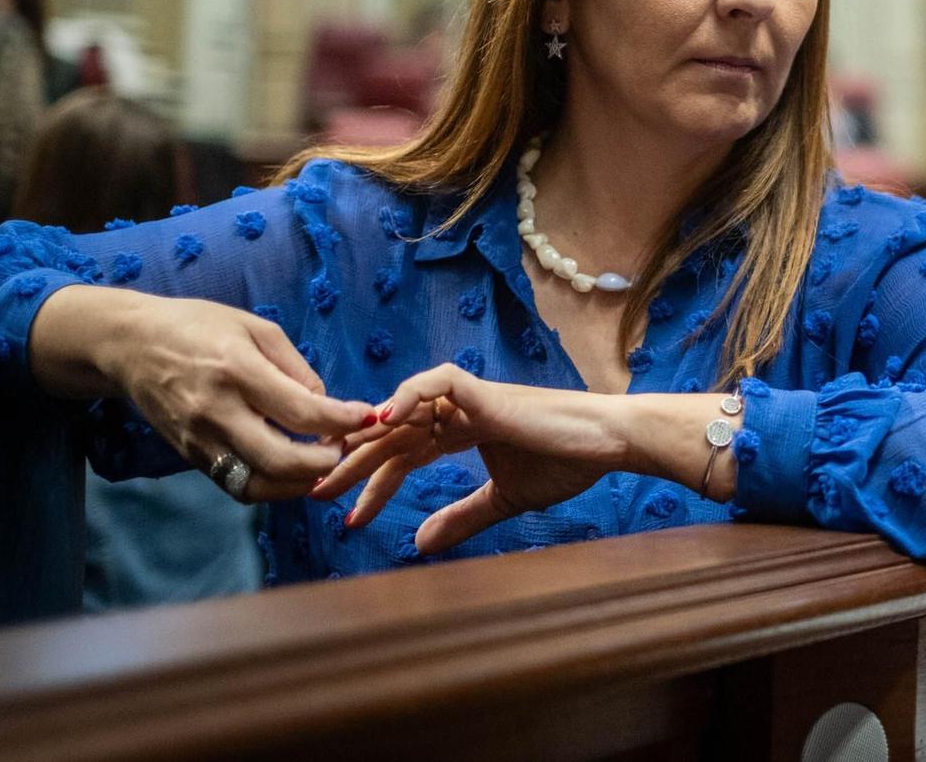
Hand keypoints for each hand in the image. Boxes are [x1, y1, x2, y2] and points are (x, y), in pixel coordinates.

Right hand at [35, 288, 374, 501]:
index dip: (343, 420)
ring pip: (257, 484)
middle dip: (325, 462)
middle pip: (280, 459)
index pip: (301, 411)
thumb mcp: (255, 328)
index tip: (368, 415)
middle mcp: (216, 411)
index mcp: (238, 371)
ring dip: (299, 482)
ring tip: (323, 462)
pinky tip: (292, 471)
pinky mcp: (190, 456)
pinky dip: (271, 485)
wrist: (130, 345)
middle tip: (346, 446)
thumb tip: (324, 403)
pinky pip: (237, 484)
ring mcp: (200, 439)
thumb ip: (295, 367)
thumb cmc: (198, 326)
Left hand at [313, 364, 627, 554]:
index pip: (404, 454)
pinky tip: (383, 421)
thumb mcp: (504, 500)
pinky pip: (438, 382)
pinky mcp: (486, 393)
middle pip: (393, 433)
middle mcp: (460, 411)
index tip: (351, 517)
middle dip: (354, 463)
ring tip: (336, 464)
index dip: (374, 483)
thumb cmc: (567, 463)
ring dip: (367, 436)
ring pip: (403, 409)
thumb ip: (462, 517)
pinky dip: (408, 395)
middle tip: (318, 494)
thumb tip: (418, 544)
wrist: (608, 445)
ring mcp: (472, 399)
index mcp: (464, 430)